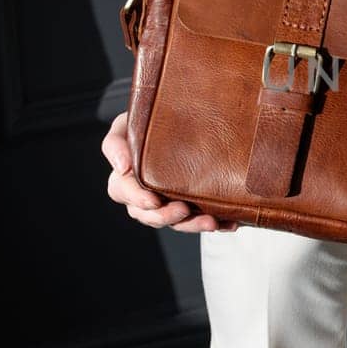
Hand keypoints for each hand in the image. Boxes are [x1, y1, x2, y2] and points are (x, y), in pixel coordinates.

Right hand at [101, 110, 237, 232]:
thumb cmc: (143, 124)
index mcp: (125, 180)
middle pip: (149, 216)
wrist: (177, 122)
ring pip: (176, 223)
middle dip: (166, 216)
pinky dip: (218, 223)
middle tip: (183, 209)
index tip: (153, 201)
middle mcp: (145, 197)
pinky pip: (203, 220)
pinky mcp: (192, 207)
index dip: (137, 199)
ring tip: (211, 221)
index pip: (123, 193)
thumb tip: (122, 166)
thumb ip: (115, 143)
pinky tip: (231, 223)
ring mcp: (169, 204)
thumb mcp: (124, 126)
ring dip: (192, 225)